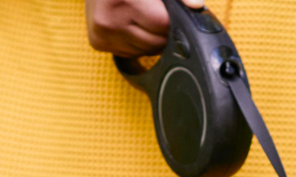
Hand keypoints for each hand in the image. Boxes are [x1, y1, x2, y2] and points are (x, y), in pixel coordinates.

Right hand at [86, 0, 205, 57]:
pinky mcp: (98, 43)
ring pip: (144, 52)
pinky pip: (130, 54)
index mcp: (124, 0)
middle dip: (162, 32)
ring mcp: (102, 34)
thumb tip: (197, 6)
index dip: (172, 20)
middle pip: (154, 43)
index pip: (162, 25)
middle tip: (155, 15)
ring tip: (142, 18)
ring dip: (150, 40)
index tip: (169, 12)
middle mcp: (109, 19)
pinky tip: (130, 25)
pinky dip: (136, 44)